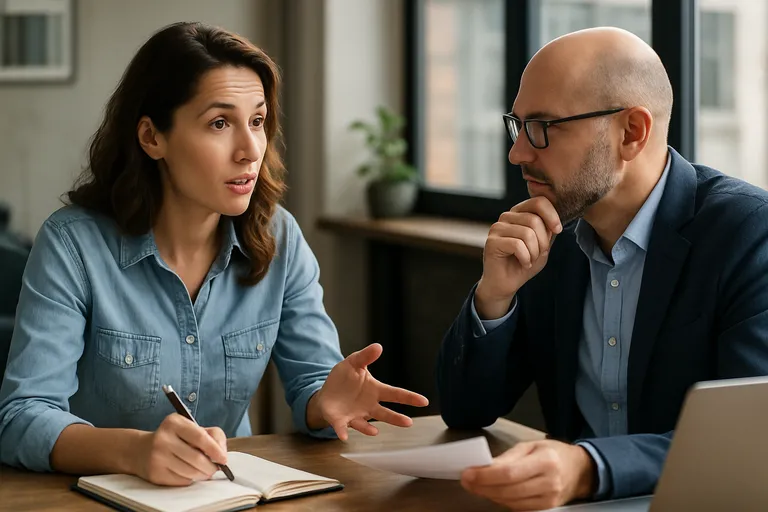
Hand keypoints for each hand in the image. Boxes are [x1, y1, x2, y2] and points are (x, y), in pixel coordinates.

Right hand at [131, 413, 227, 485]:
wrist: (142, 451)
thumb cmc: (175, 438)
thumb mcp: (192, 428)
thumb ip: (213, 435)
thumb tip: (222, 454)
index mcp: (174, 423)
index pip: (200, 437)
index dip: (215, 450)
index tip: (223, 459)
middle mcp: (163, 438)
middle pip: (196, 458)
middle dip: (210, 466)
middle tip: (215, 468)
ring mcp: (157, 457)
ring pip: (190, 472)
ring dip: (202, 474)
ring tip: (204, 471)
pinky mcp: (155, 474)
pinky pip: (181, 481)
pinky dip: (190, 479)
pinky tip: (188, 473)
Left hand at [309, 343, 428, 439]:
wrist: (327, 393)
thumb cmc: (344, 379)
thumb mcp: (353, 363)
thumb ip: (365, 356)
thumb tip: (378, 346)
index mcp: (375, 390)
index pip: (395, 394)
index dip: (410, 397)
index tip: (424, 401)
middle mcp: (368, 405)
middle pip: (384, 413)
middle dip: (396, 418)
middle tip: (409, 423)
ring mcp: (355, 415)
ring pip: (365, 424)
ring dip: (369, 429)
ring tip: (375, 432)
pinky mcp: (340, 421)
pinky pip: (342, 427)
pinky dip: (343, 432)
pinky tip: (344, 436)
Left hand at [460, 440, 595, 510]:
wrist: (579, 471)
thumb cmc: (553, 453)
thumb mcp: (531, 446)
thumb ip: (508, 457)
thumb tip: (484, 466)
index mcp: (546, 461)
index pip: (510, 473)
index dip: (485, 476)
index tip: (468, 473)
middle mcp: (549, 483)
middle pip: (508, 490)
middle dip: (482, 486)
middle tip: (466, 480)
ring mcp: (549, 499)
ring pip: (510, 502)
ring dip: (489, 494)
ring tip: (475, 486)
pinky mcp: (546, 509)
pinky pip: (518, 508)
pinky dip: (502, 500)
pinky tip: (492, 492)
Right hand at [475, 197, 561, 318]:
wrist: (506, 283)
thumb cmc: (525, 263)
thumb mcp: (543, 245)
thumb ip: (548, 230)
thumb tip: (556, 218)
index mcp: (520, 213)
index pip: (538, 201)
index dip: (552, 214)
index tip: (558, 230)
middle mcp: (507, 217)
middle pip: (534, 219)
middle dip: (543, 241)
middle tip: (539, 254)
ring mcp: (497, 228)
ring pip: (527, 233)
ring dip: (534, 252)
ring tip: (530, 260)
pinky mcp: (492, 241)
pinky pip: (517, 245)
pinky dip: (526, 258)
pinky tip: (524, 264)